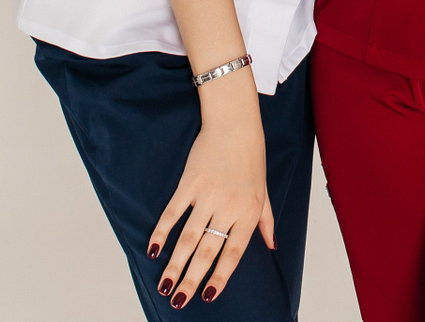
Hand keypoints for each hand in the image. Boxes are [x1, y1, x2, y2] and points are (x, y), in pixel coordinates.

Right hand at [148, 74, 274, 306]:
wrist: (236, 124)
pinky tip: (153, 250)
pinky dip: (162, 231)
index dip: (220, 276)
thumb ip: (266, 221)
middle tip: (178, 301)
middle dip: (191, 279)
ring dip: (174, 263)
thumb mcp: (264, 191)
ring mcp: (208, 195)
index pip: (234, 252)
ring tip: (164, 286)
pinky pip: (173, 212)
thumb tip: (272, 245)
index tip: (208, 295)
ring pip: (188, 237)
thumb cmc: (252, 157)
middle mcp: (230, 207)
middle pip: (208, 250)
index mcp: (250, 212)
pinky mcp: (190, 182)